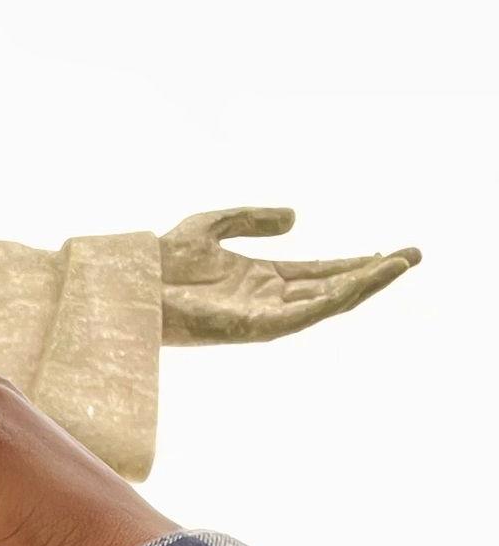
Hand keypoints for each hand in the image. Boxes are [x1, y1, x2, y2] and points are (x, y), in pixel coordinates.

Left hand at [160, 206, 418, 346]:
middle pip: (331, 287)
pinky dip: (333, 300)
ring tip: (400, 265)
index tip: (390, 251)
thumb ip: (253, 219)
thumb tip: (296, 218)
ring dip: (365, 285)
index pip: (319, 271)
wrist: (131, 282)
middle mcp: (266, 300)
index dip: (355, 262)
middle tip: (413, 255)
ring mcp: (261, 315)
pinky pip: (301, 316)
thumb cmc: (161, 259)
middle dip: (373, 273)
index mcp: (261, 279)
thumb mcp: (213, 225)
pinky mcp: (252, 328)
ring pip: (325, 303)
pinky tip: (360, 283)